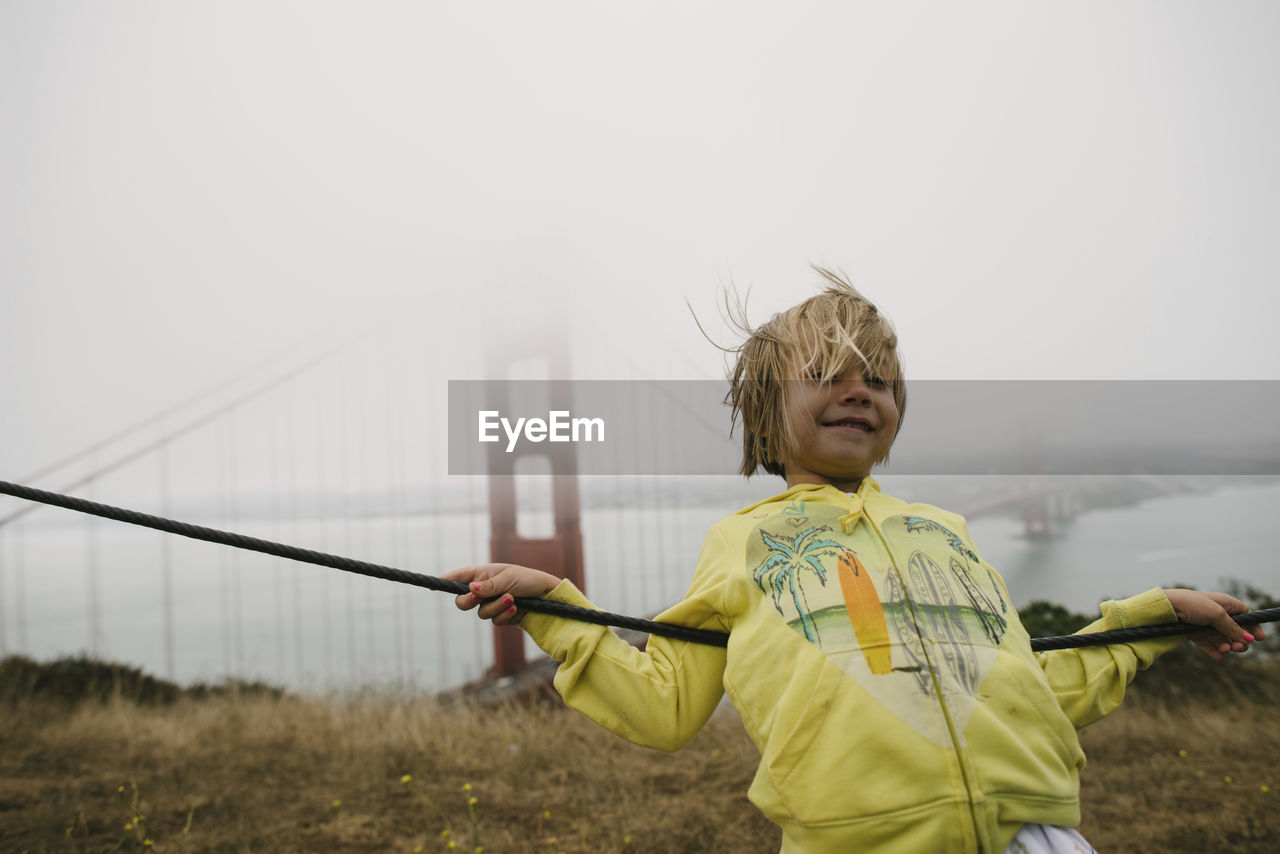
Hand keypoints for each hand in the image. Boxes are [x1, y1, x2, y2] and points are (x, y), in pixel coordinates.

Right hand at [442, 563, 561, 625]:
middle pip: (462, 602)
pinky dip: (505, 615)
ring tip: (512, 599)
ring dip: (496, 607)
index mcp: (482, 574)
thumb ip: (490, 585)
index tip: (432, 584)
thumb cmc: (527, 580)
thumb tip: (470, 588)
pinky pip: (495, 621)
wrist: (546, 597)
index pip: (458, 577)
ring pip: (481, 614)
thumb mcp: (509, 578)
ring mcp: (491, 604)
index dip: (444, 580)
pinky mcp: (501, 617)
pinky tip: (516, 608)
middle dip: (469, 601)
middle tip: (478, 598)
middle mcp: (483, 590)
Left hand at [1163, 589, 1265, 660]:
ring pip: (1223, 640)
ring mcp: (1206, 624)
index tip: (1260, 638)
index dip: (1252, 627)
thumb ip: (1233, 627)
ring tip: (1225, 650)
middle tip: (1239, 648)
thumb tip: (1249, 639)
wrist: (1167, 608)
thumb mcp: (1217, 614)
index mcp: (1225, 604)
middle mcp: (1217, 614)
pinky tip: (1219, 656)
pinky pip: (1209, 645)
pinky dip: (1214, 651)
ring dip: (1227, 647)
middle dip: (1240, 641)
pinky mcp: (1195, 633)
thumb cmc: (1193, 604)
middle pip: (1235, 631)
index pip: (1245, 616)